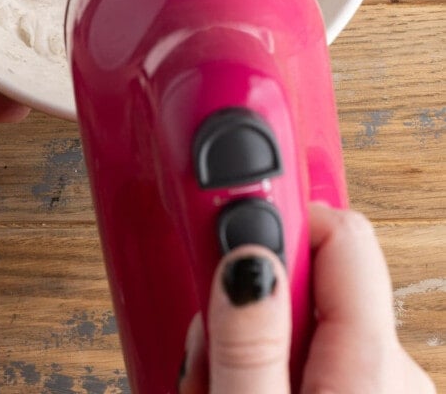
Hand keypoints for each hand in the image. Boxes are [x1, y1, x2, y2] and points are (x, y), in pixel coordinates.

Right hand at [179, 203, 434, 392]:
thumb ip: (249, 343)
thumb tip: (246, 253)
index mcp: (375, 363)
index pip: (337, 229)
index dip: (269, 218)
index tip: (212, 221)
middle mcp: (390, 367)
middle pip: (305, 273)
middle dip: (243, 296)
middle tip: (205, 347)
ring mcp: (375, 387)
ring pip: (295, 317)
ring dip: (243, 341)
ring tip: (212, 387)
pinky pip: (302, 355)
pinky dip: (261, 368)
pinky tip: (235, 393)